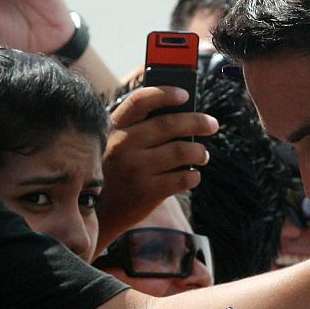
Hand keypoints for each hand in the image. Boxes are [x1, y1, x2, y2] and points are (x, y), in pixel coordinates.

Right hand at [96, 85, 218, 242]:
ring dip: (198, 151)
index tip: (186, 95)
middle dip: (197, 122)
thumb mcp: (113, 145)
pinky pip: (182, 178)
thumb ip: (138, 129)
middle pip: (169, 124)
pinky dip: (193, 176)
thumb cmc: (113, 173)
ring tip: (201, 155)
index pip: (140, 101)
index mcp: (113, 128)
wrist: (98, 214)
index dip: (166, 94)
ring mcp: (134, 169)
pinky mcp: (146, 192)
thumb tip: (184, 116)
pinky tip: (192, 176)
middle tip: (212, 124)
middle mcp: (122, 145)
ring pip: (181, 151)